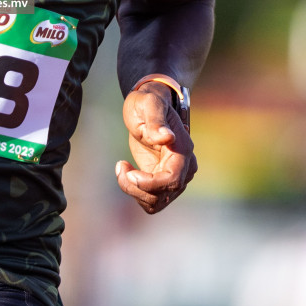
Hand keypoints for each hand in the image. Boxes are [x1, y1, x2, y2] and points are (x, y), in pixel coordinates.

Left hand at [114, 84, 195, 213]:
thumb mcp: (148, 105)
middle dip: (136, 187)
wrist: (148, 107)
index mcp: (183, 150)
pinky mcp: (163, 181)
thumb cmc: (148, 102)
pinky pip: (152, 201)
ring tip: (122, 168)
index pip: (172, 180)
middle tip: (120, 167)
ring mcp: (176, 176)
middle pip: (163, 195)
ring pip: (156, 202)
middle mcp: (185, 167)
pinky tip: (127, 171)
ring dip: (134, 191)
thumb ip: (156, 121)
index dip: (149, 183)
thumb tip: (167, 137)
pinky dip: (136, 192)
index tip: (128, 171)